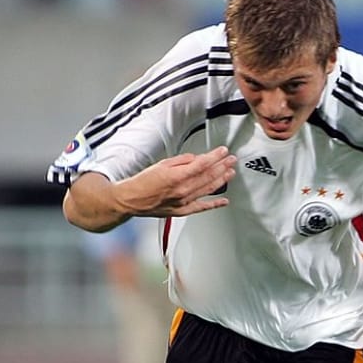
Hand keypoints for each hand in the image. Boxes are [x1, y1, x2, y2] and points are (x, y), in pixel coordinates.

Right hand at [117, 146, 236, 215]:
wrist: (131, 200)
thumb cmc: (142, 182)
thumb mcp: (162, 164)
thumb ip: (181, 161)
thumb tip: (196, 159)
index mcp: (177, 176)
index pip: (202, 164)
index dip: (215, 156)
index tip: (223, 151)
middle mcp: (183, 190)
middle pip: (208, 176)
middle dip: (222, 166)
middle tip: (232, 160)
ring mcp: (184, 201)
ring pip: (208, 189)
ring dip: (222, 180)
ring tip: (231, 173)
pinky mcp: (182, 211)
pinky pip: (202, 207)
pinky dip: (215, 204)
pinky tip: (224, 201)